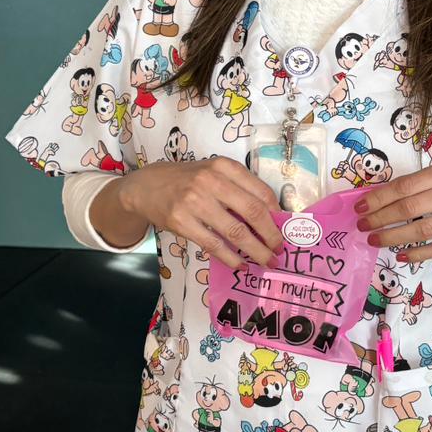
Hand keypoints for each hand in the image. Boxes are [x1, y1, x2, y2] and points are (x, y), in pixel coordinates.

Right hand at [119, 157, 283, 270]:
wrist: (146, 187)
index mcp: (224, 166)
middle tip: (280, 249)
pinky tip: (241, 264)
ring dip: (256, 250)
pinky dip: (231, 258)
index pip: (260, 191)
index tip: (285, 228)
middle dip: (271, 234)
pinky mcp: (181, 222)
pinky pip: (213, 244)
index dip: (277, 213)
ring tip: (267, 261)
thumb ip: (239, 188)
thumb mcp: (213, 173)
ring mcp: (194, 201)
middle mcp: (210, 181)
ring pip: (235, 231)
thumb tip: (272, 216)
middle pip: (253, 212)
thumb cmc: (187, 180)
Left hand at [354, 164, 431, 263]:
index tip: (360, 207)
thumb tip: (373, 200)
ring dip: (394, 236)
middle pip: (411, 207)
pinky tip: (401, 255)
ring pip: (423, 229)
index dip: (380, 197)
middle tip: (363, 226)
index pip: (405, 185)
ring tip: (375, 240)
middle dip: (381, 218)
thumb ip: (414, 187)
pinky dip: (417, 253)